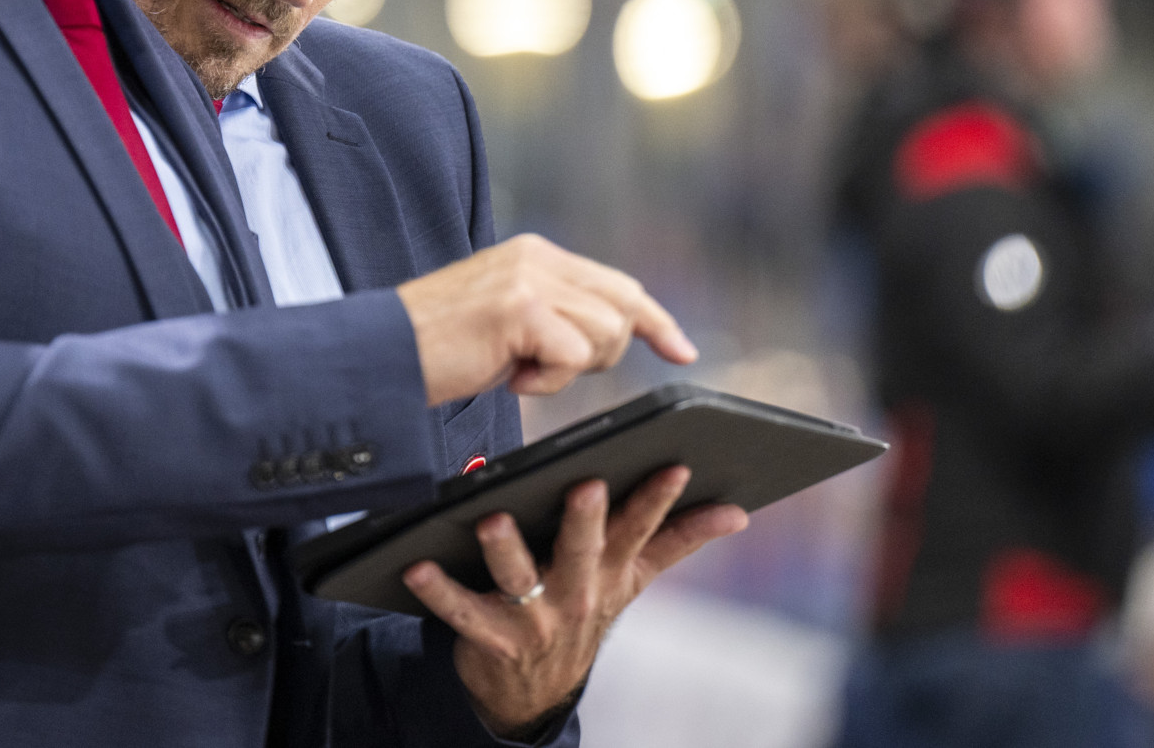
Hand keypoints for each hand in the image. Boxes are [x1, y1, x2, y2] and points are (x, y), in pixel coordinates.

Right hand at [396, 234, 696, 405]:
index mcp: (536, 255)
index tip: (683, 352)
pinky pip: (572, 357)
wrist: (383, 355)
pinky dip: (546, 383)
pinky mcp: (520, 308)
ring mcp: (529, 280)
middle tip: (545, 371)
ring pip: (605, 333)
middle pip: (622, 309)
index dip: (656, 321)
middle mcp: (537, 258)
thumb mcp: (508, 322)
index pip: (617, 285)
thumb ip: (555, 315)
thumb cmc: (437, 351)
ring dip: (568, 369)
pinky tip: (507, 376)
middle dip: (605, 353)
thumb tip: (608, 335)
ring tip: (516, 368)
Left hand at [401, 466, 747, 736]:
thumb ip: (681, 539)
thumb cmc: (584, 606)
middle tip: (585, 485)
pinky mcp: (489, 635)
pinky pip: (460, 610)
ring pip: (519, 577)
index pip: (640, 530)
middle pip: (583, 550)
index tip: (674, 464)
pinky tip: (416, 564)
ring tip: (490, 518)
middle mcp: (576, 593)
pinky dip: (437, 589)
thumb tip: (737, 512)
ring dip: (505, 548)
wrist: (534, 688)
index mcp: (611, 571)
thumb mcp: (634, 577)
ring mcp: (533, 617)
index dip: (658, 499)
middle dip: (586, 521)